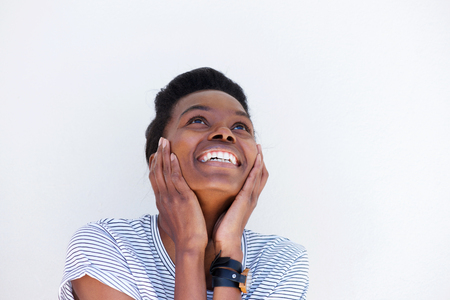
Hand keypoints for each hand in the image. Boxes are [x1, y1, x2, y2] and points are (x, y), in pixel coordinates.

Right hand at [149, 137, 207, 251]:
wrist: (189, 244)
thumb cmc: (183, 236)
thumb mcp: (171, 222)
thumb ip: (168, 214)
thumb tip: (166, 213)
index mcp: (161, 202)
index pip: (155, 179)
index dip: (155, 165)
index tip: (155, 154)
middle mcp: (164, 198)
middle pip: (157, 172)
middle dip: (158, 155)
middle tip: (161, 141)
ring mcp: (172, 197)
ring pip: (164, 172)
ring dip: (164, 155)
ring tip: (165, 141)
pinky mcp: (182, 198)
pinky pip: (176, 178)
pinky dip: (173, 166)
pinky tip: (173, 155)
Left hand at [213, 144, 268, 257]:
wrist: (226, 242)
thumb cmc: (223, 229)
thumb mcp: (226, 211)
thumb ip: (226, 202)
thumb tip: (219, 195)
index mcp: (247, 200)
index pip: (256, 179)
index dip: (257, 167)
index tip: (254, 155)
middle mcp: (252, 198)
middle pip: (261, 175)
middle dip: (261, 160)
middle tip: (259, 147)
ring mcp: (250, 199)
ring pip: (260, 176)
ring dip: (260, 161)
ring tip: (259, 149)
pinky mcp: (245, 200)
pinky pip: (253, 181)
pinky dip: (256, 169)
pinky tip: (256, 160)